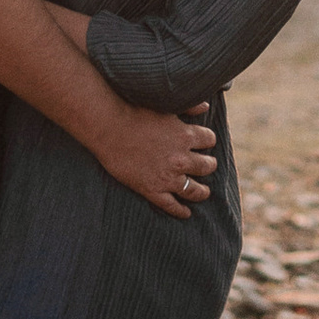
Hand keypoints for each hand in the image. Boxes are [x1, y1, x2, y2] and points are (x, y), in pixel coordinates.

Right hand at [104, 101, 219, 220]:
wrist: (109, 128)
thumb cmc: (135, 112)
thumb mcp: (166, 107)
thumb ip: (189, 106)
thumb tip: (206, 106)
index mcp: (185, 135)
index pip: (209, 140)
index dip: (207, 140)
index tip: (205, 143)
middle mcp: (181, 159)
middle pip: (207, 166)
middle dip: (209, 165)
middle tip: (208, 166)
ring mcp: (167, 177)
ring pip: (194, 190)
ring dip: (202, 191)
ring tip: (204, 192)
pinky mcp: (152, 190)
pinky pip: (172, 206)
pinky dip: (181, 211)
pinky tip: (186, 213)